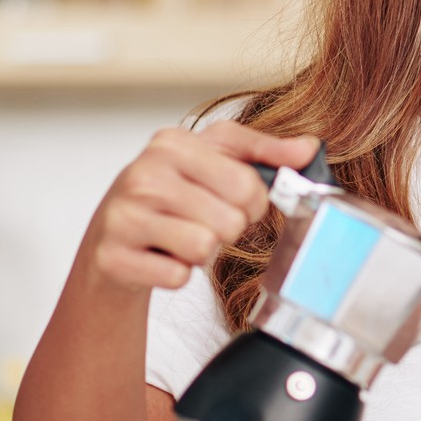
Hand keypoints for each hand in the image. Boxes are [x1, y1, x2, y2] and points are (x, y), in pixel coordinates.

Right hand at [86, 120, 317, 292]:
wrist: (111, 238)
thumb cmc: (169, 196)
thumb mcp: (215, 160)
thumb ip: (265, 152)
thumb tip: (309, 149)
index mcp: (172, 143)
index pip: (247, 183)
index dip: (254, 202)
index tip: (237, 202)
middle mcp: (143, 175)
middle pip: (230, 220)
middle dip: (227, 229)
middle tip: (203, 222)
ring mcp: (123, 216)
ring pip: (204, 248)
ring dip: (202, 253)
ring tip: (181, 238)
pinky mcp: (112, 257)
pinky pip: (178, 277)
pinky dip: (177, 274)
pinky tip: (161, 256)